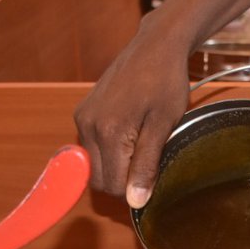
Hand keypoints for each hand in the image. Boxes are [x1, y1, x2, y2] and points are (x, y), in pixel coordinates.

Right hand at [74, 12, 190, 208]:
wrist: (155, 46)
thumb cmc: (166, 82)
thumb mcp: (164, 125)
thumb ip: (147, 165)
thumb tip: (136, 201)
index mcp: (109, 131)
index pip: (114, 186)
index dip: (136, 189)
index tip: (155, 174)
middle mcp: (88, 126)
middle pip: (99, 181)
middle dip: (124, 181)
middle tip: (150, 162)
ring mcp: (83, 118)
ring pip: (93, 166)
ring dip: (116, 167)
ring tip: (141, 146)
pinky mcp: (83, 111)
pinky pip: (90, 148)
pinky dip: (108, 152)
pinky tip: (130, 137)